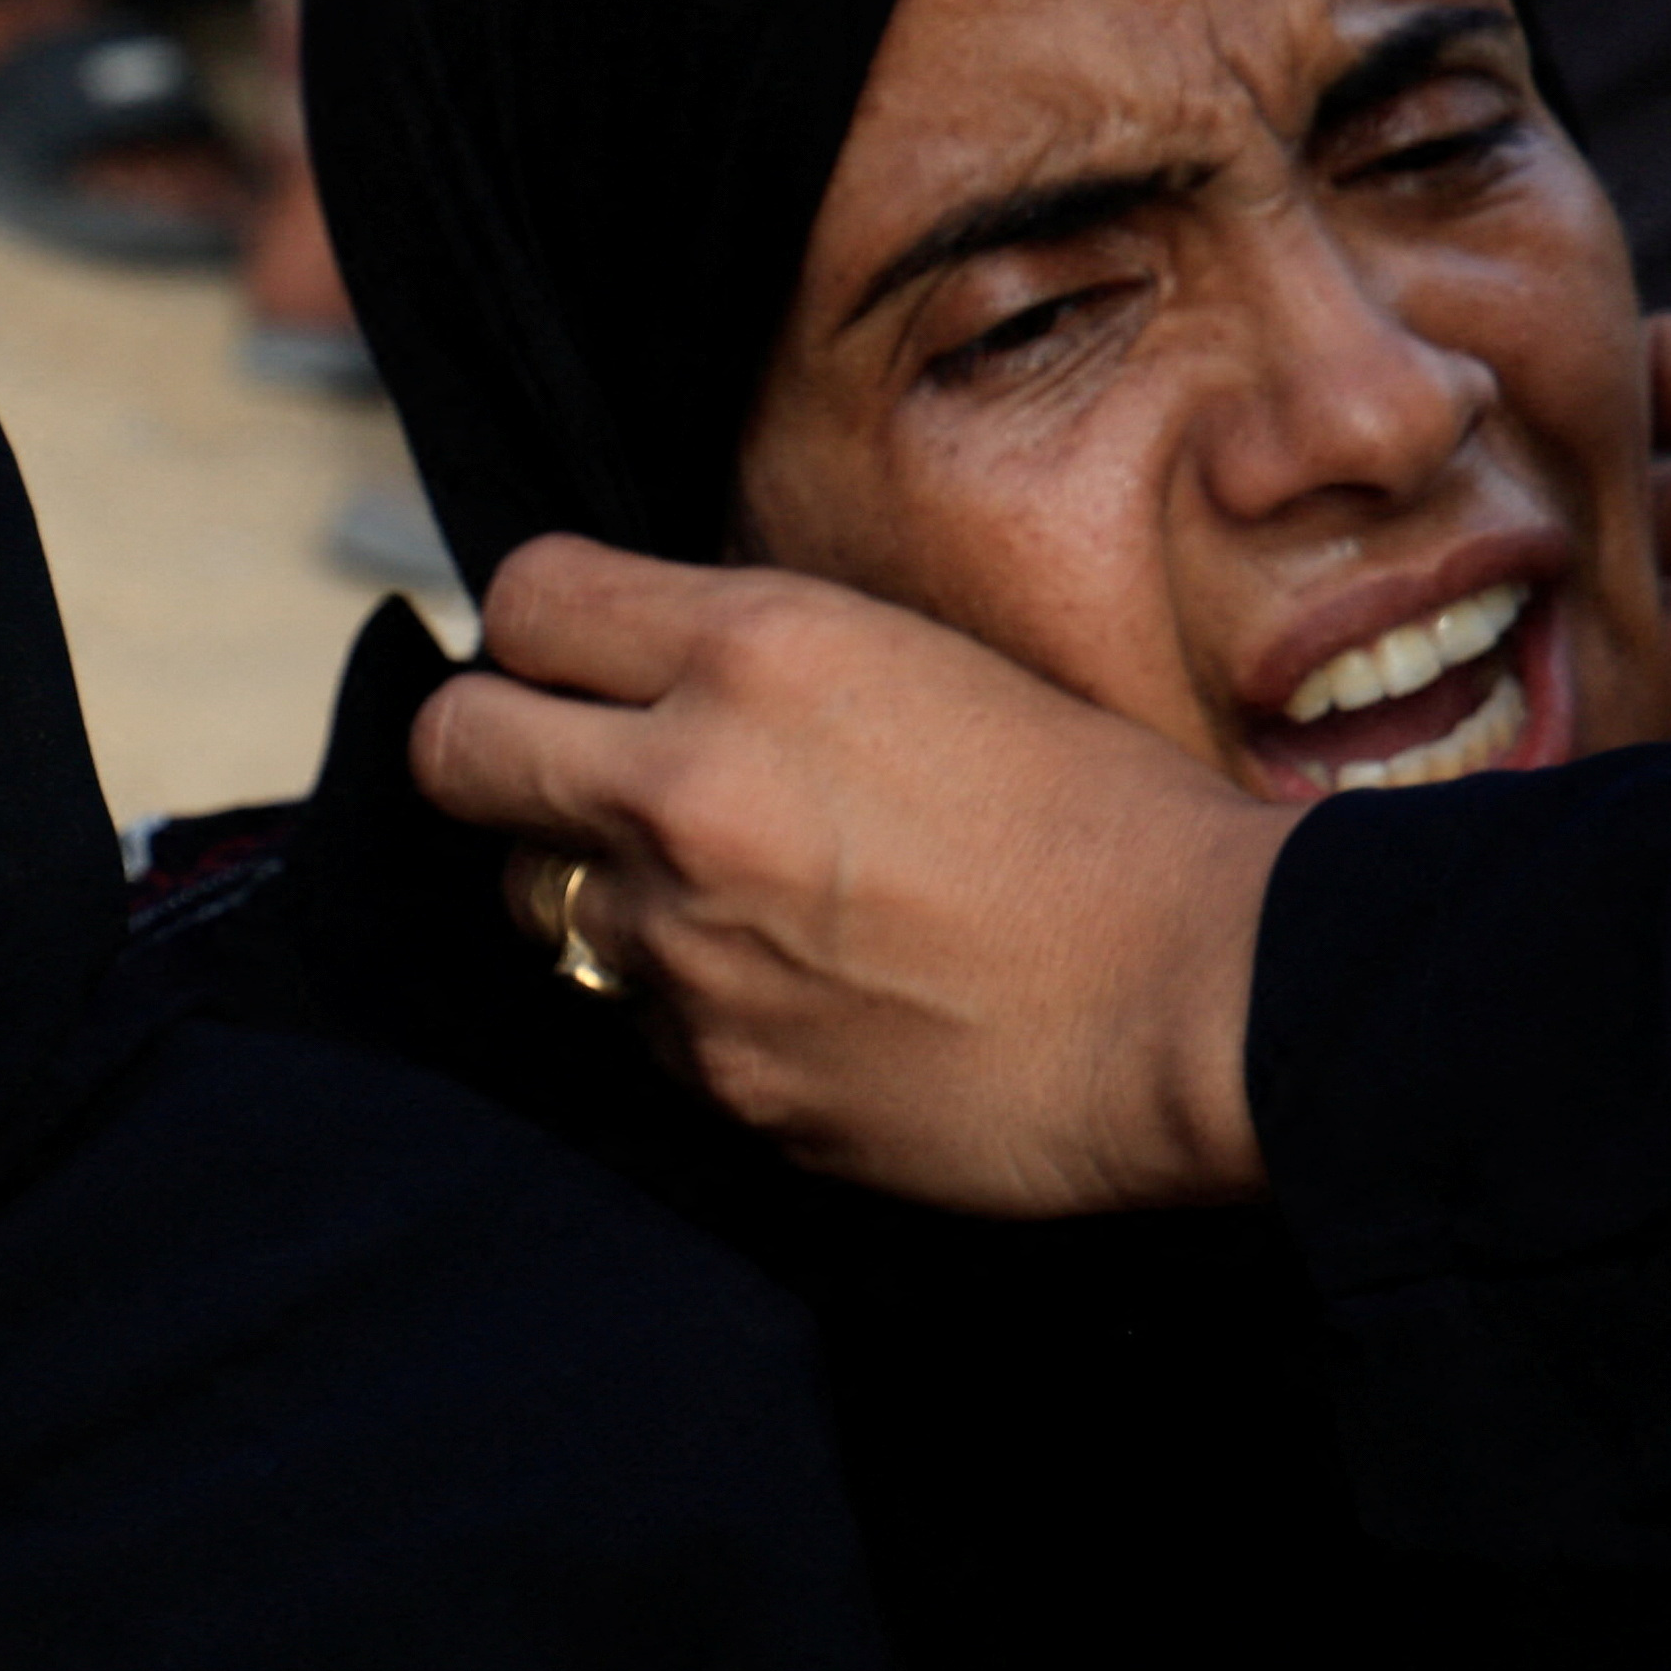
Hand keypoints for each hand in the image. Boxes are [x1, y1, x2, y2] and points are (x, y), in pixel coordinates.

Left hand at [410, 538, 1296, 1215]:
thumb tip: (640, 673)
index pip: (524, 600)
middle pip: (456, 751)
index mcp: (757, 650)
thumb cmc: (1110, 820)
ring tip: (730, 896)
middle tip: (565, 772)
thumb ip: (762, 663)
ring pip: (537, 901)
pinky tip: (802, 993)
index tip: (577, 662)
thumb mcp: (925, 666)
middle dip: (497, 753)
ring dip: (600, 892)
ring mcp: (686, 944)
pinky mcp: (712, 1071)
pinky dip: (688, 1005)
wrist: (1214, 998)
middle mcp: (688, 787)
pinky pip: (633, 1022)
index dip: (543, 632)